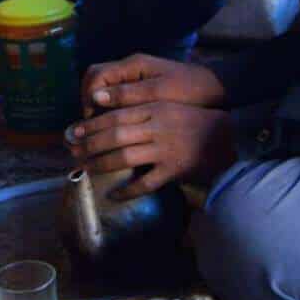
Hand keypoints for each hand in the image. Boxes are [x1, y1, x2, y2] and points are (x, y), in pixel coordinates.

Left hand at [66, 101, 235, 198]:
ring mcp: (165, 150)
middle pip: (115, 135)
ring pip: (125, 157)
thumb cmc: (192, 119)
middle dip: (90, 144)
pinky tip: (113, 195)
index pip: (115, 115)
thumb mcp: (166, 104)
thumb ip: (139, 105)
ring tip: (86, 168)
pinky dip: (128, 190)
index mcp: (154, 108)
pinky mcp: (174, 170)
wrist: (227, 136)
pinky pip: (146, 182)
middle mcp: (157, 127)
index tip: (73, 131)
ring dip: (101, 164)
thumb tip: (103, 105)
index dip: (91, 124)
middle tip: (72, 151)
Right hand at [82, 54, 225, 115]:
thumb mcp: (160, 93)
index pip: (95, 75)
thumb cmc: (190, 90)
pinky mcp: (142, 88)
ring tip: (98, 129)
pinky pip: (117, 95)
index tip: (91, 119)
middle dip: (88, 101)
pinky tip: (114, 126)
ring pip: (104, 88)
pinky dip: (110, 109)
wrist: (218, 90)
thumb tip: (96, 98)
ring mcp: (136, 77)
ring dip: (97, 106)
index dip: (88, 96)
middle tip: (91, 125)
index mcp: (133, 65)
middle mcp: (130, 68)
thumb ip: (128, 95)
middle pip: (95, 79)